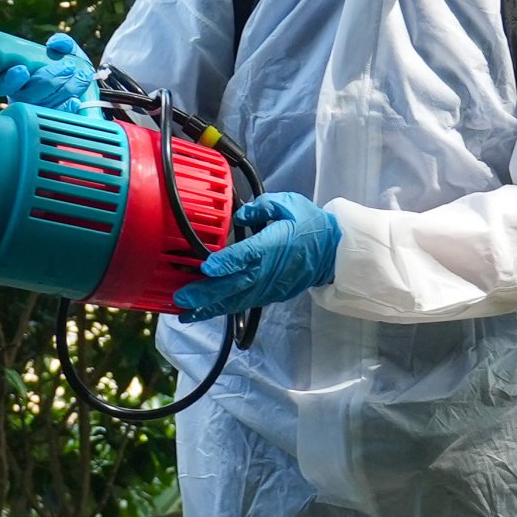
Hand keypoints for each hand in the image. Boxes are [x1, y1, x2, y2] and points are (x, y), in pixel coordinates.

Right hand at [0, 31, 100, 113]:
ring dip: (64, 89)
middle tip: (69, 66)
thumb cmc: (69, 67)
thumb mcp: (67, 52)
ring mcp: (33, 112)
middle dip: (49, 79)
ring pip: (42, 105)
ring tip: (81, 76)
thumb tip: (56, 43)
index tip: (23, 70)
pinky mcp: (48, 122)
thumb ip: (63, 43)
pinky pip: (54, 117)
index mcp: (13, 79)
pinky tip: (75, 100)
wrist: (85, 87)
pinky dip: (66, 107)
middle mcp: (19, 97)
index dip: (9, 80)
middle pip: (26, 95)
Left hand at [175, 193, 338, 317]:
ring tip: (186, 312)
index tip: (206, 268)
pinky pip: (244, 303)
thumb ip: (262, 206)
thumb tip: (241, 212)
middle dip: (207, 293)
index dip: (226, 262)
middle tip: (182, 297)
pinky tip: (204, 312)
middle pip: (235, 284)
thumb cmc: (310, 225)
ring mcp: (269, 286)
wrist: (333, 252)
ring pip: (237, 299)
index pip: (247, 255)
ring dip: (210, 307)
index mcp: (273, 245)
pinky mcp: (270, 295)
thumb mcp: (288, 204)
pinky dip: (223, 309)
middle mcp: (269, 270)